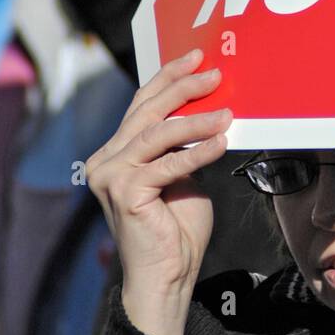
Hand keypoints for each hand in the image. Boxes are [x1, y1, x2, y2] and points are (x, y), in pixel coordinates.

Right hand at [84, 49, 230, 334]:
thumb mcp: (184, 175)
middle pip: (147, 111)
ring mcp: (111, 175)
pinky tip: (221, 143)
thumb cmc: (177, 230)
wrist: (167, 277)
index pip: (143, 104)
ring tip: (228, 113)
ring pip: (157, 133)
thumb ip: (184, 146)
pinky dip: (198, 151)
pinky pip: (168, 164)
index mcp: (116, 152)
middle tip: (215, 74)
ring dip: (197, 120)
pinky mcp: (125, 192)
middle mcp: (106, 160)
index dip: (169, 77)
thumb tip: (212, 110)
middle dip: (183, 87)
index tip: (197, 58)